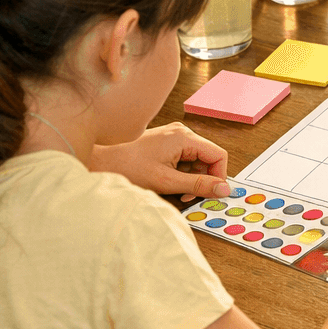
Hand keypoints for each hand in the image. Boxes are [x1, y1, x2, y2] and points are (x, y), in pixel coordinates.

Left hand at [91, 122, 230, 201]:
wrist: (102, 161)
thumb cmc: (129, 168)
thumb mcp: (167, 181)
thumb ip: (199, 186)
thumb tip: (224, 189)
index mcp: (184, 137)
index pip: (218, 155)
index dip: (219, 176)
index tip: (212, 193)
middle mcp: (181, 133)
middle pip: (208, 157)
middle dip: (203, 179)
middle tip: (189, 195)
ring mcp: (174, 136)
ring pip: (198, 160)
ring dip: (192, 178)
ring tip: (176, 190)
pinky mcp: (167, 143)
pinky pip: (186, 158)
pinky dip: (183, 173)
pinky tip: (169, 181)